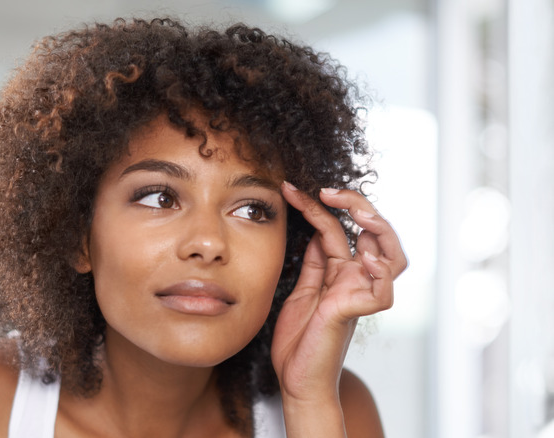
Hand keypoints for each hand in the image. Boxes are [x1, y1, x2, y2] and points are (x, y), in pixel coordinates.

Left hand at [271, 184, 406, 412]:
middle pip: (375, 234)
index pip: (337, 228)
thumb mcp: (302, 290)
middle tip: (329, 191)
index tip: (290, 188)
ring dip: (379, 230)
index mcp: (340, 272)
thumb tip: (315, 230)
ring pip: (393, 256)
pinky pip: (382, 291)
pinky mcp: (356, 313)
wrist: (296, 380)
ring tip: (358, 213)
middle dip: (358, 206)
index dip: (318, 205)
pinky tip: (363, 258)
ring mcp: (359, 295)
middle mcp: (355, 279)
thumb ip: (313, 262)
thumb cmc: (299, 340)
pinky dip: (379, 272)